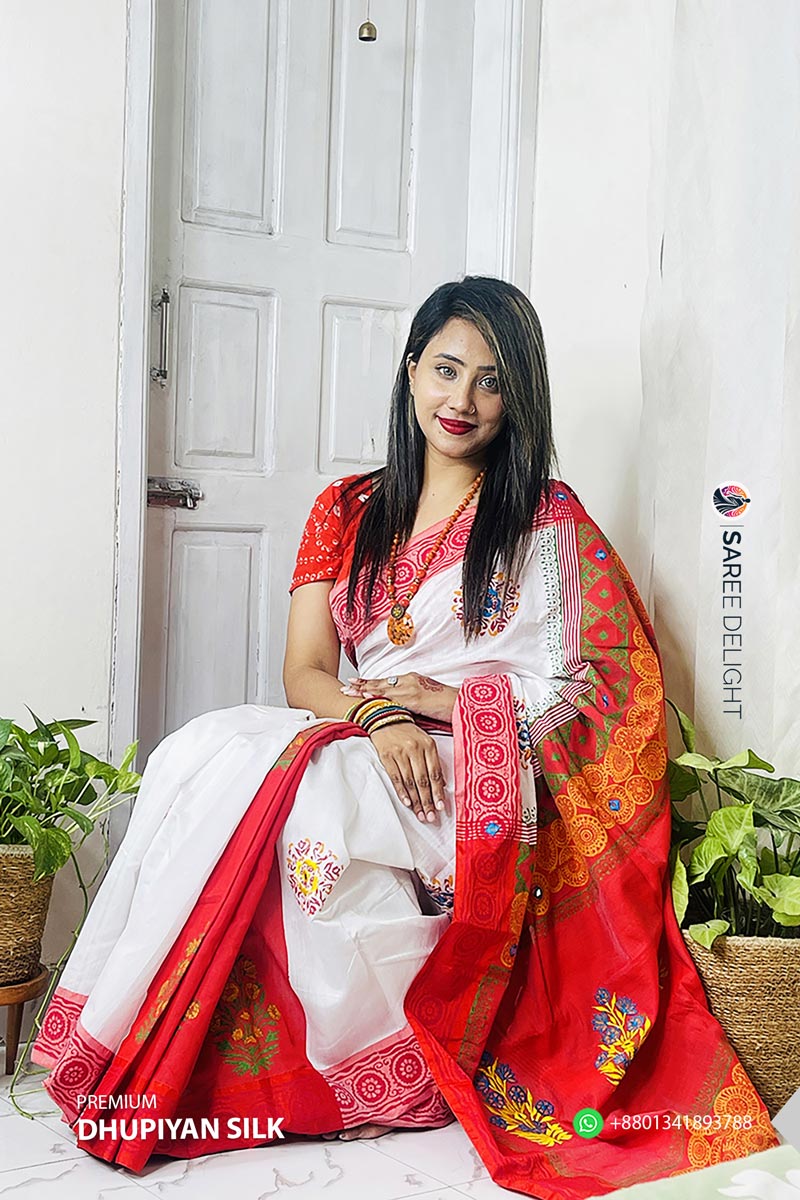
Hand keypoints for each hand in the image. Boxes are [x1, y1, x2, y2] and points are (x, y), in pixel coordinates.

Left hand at [341, 672, 456, 721]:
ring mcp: (411, 688)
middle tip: (347, 685)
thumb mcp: (425, 701)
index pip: (387, 681)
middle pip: (381, 682)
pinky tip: (367, 696)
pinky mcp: (414, 698)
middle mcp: (409, 680)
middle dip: (362, 684)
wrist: (461, 704)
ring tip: (350, 691)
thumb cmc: (445, 705)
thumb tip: (398, 710)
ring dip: (365, 689)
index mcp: (412, 680)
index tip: (357, 682)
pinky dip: (378, 696)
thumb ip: (410, 702)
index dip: (371, 682)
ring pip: (382, 688)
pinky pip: (392, 698)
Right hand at [367, 723, 445, 822]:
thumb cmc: (408, 733)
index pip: (435, 773)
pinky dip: (402, 792)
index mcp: (428, 745)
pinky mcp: (387, 756)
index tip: (441, 807)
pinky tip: (407, 802)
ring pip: (410, 781)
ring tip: (420, 814)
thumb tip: (442, 785)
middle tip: (430, 816)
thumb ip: (433, 762)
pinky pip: (396, 778)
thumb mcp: (425, 742)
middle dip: (428, 801)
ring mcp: (400, 753)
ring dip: (416, 801)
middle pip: (423, 780)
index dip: (438, 792)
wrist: (386, 719)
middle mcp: (415, 749)